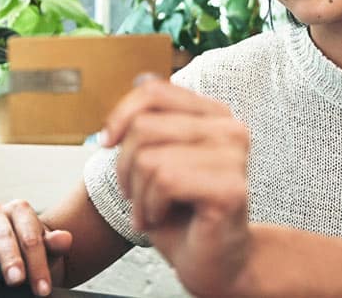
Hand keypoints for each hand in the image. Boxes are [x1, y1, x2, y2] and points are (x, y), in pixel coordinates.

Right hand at [0, 200, 72, 296]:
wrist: (14, 253)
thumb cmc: (29, 250)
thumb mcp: (44, 249)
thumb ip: (52, 244)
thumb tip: (66, 238)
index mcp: (19, 209)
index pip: (30, 235)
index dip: (38, 262)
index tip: (43, 287)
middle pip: (3, 236)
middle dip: (11, 260)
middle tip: (17, 280)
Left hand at [103, 76, 251, 295]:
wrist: (213, 263)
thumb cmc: (182, 214)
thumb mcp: (156, 157)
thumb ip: (153, 120)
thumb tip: (139, 78)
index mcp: (214, 115)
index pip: (154, 90)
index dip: (120, 115)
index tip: (107, 143)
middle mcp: (230, 128)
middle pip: (144, 126)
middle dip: (125, 167)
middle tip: (135, 194)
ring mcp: (234, 157)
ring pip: (149, 157)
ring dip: (138, 193)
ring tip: (150, 211)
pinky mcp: (231, 187)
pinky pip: (165, 181)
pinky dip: (150, 207)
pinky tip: (161, 218)